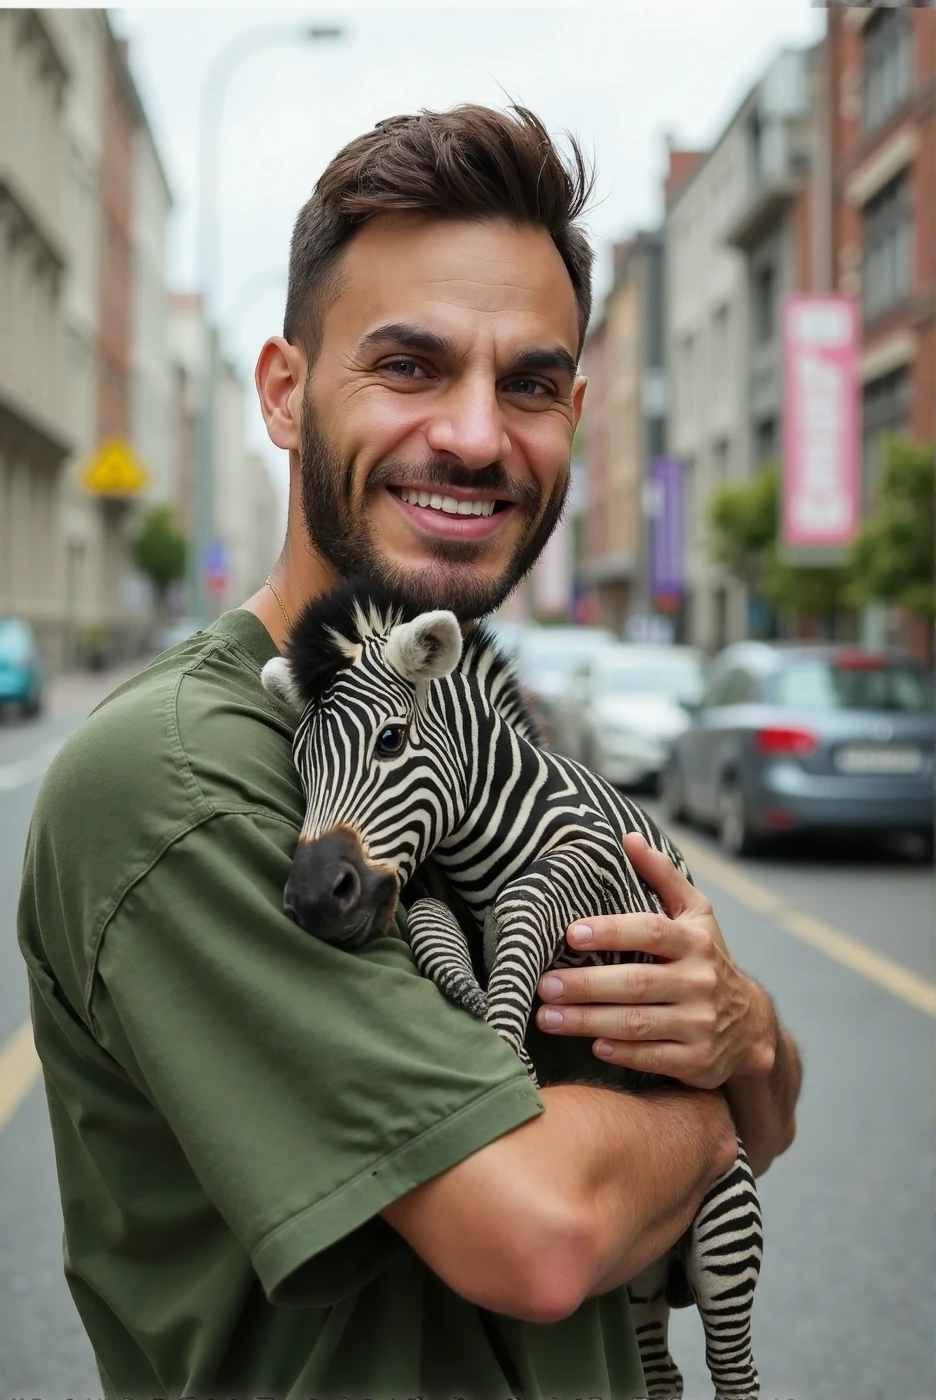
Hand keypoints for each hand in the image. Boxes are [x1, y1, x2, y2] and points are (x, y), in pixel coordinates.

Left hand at [535, 832, 776, 1089]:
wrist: (751, 1025)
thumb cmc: (706, 959)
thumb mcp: (695, 915)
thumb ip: (662, 877)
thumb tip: (629, 838)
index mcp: (694, 941)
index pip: (649, 932)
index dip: (610, 931)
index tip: (570, 933)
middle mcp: (700, 982)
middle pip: (635, 983)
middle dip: (585, 985)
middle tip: (543, 985)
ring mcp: (699, 1024)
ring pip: (637, 1023)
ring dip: (587, 1021)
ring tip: (546, 1018)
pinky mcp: (697, 1061)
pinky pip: (652, 1058)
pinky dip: (621, 1053)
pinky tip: (591, 1045)